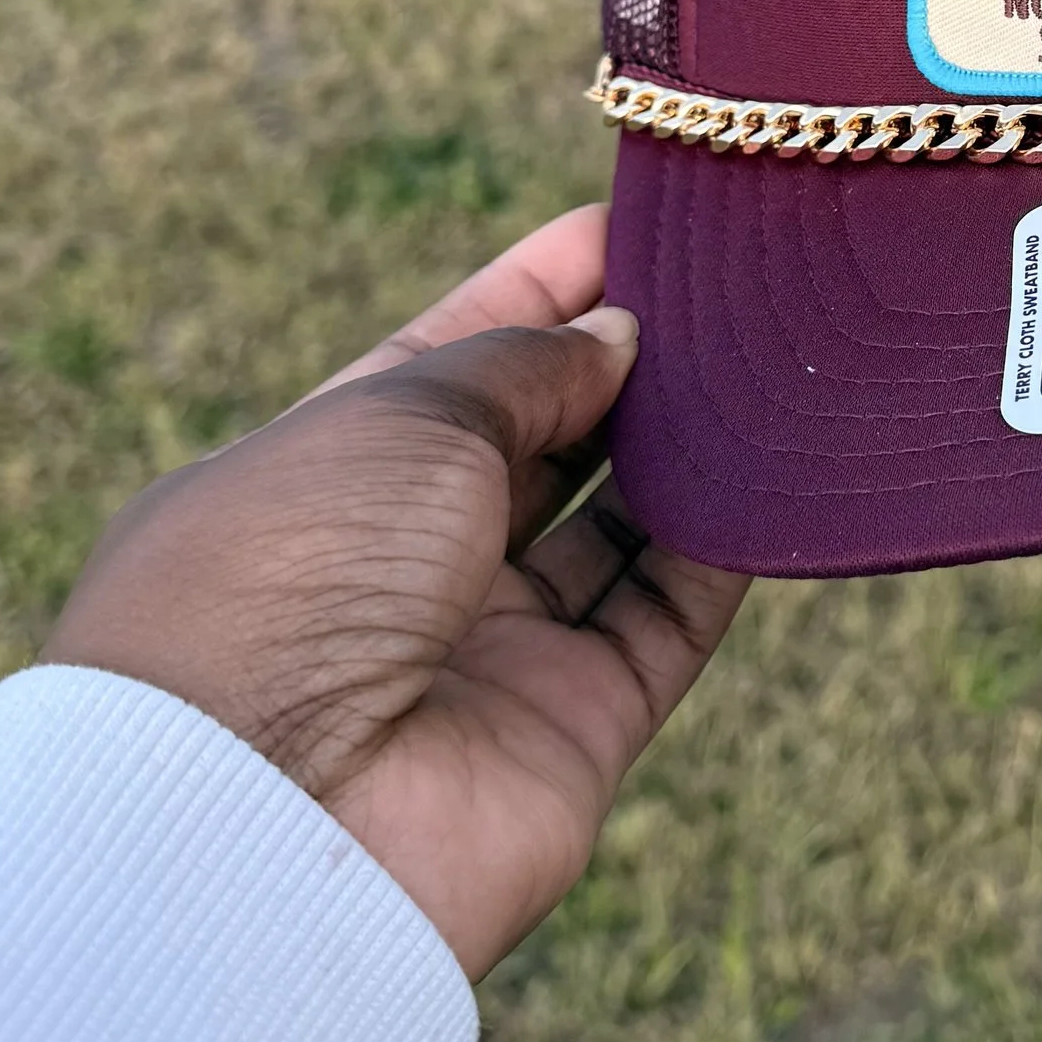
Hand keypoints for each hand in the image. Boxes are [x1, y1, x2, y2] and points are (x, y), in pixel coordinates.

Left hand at [43, 207, 746, 979]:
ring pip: (618, 527)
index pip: (451, 356)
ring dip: (688, 446)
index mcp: (329, 470)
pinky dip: (727, 548)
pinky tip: (780, 468)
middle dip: (625, 360)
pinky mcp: (573, 729)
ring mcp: (490, 650)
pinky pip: (668, 619)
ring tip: (770, 356)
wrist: (262, 820)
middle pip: (543, 441)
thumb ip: (524, 365)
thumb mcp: (401, 416)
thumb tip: (617, 337)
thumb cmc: (292, 576)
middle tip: (728, 283)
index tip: (634, 221)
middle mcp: (406, 561)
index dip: (540, 287)